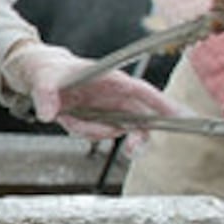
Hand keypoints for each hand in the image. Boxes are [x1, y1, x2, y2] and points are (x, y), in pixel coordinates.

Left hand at [2, 43, 184, 143]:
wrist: (41, 76)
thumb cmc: (49, 71)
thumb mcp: (42, 80)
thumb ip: (44, 95)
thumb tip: (47, 114)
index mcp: (112, 80)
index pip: (144, 92)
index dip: (164, 105)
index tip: (182, 117)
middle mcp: (116, 96)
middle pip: (142, 119)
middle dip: (139, 138)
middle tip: (132, 152)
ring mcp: (110, 109)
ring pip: (118, 131)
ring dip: (93, 131)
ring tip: (68, 117)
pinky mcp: (100, 119)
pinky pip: (98, 134)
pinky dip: (82, 131)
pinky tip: (67, 118)